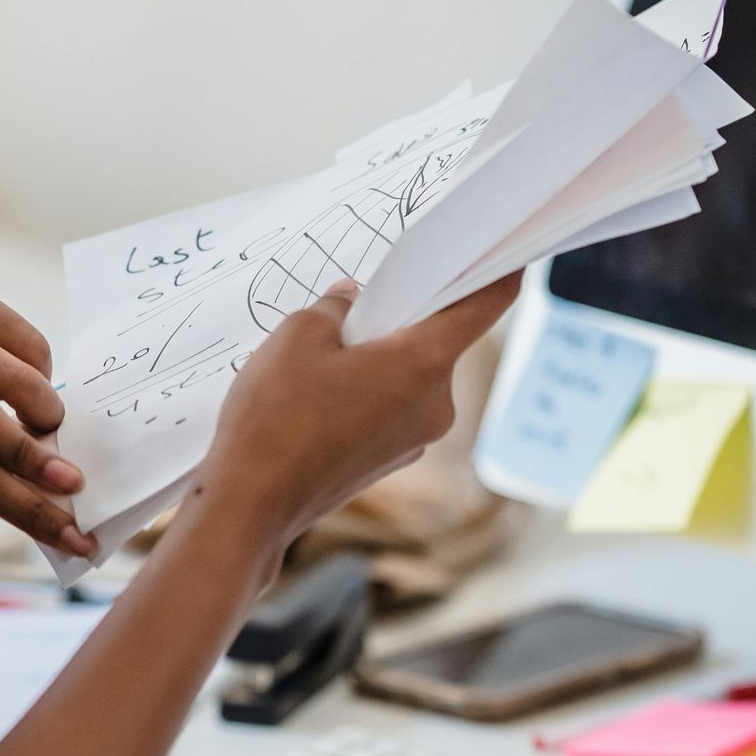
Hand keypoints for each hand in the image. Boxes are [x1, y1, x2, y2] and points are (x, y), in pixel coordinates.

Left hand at [0, 282, 94, 559]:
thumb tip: (48, 493)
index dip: (24, 506)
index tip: (75, 534)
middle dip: (28, 448)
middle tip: (73, 480)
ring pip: (9, 370)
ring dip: (42, 407)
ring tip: (44, 424)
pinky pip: (25, 338)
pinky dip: (39, 369)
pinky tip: (21, 381)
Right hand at [196, 274, 520, 570]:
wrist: (251, 505)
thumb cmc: (276, 420)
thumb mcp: (298, 334)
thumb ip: (335, 307)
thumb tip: (348, 305)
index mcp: (425, 364)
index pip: (485, 305)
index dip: (497, 270)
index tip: (504, 249)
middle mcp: (434, 406)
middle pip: (436, 339)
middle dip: (400, 317)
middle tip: (355, 306)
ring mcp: (413, 439)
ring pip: (406, 375)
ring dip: (375, 357)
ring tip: (318, 359)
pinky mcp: (387, 460)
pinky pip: (388, 407)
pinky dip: (363, 391)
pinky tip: (315, 396)